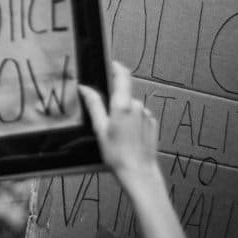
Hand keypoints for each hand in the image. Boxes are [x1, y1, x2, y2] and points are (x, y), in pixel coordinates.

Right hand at [79, 61, 160, 186]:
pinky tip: (127, 138)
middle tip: (105, 121)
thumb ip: (94, 105)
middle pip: (124, 95)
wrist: (139, 173)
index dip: (116, 67)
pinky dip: (132, 123)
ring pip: (131, 108)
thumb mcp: (99, 129)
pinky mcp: (152, 124)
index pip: (122, 75)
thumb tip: (85, 88)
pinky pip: (139, 117)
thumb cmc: (116, 153)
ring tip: (116, 135)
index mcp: (122, 104)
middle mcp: (137, 105)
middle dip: (114, 103)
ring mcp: (146, 115)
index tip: (109, 64)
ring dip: (123, 115)